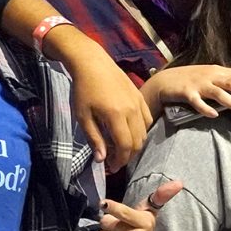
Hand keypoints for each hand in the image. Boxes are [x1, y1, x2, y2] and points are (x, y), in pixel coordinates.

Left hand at [61, 39, 151, 172]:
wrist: (92, 63)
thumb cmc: (83, 89)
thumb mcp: (83, 116)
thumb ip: (94, 139)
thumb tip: (102, 160)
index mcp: (116, 116)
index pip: (125, 146)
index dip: (120, 161)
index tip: (112, 167)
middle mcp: (132, 111)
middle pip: (137, 142)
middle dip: (127, 156)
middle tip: (115, 160)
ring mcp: (138, 103)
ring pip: (145, 133)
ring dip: (135, 144)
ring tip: (121, 147)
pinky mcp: (140, 97)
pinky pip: (147, 120)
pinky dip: (141, 131)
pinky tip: (129, 131)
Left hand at [86, 181, 183, 230]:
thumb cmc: (141, 230)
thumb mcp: (149, 213)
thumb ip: (160, 196)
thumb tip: (179, 182)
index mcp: (145, 223)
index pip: (125, 213)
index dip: (114, 208)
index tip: (103, 204)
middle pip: (109, 224)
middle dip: (107, 223)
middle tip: (114, 226)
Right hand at [142, 65, 230, 118]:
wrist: (165, 81)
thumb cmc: (191, 80)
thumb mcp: (210, 76)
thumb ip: (226, 81)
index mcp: (218, 72)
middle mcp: (210, 76)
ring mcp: (198, 84)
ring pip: (218, 93)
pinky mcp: (186, 93)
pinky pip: (197, 103)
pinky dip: (206, 109)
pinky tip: (214, 115)